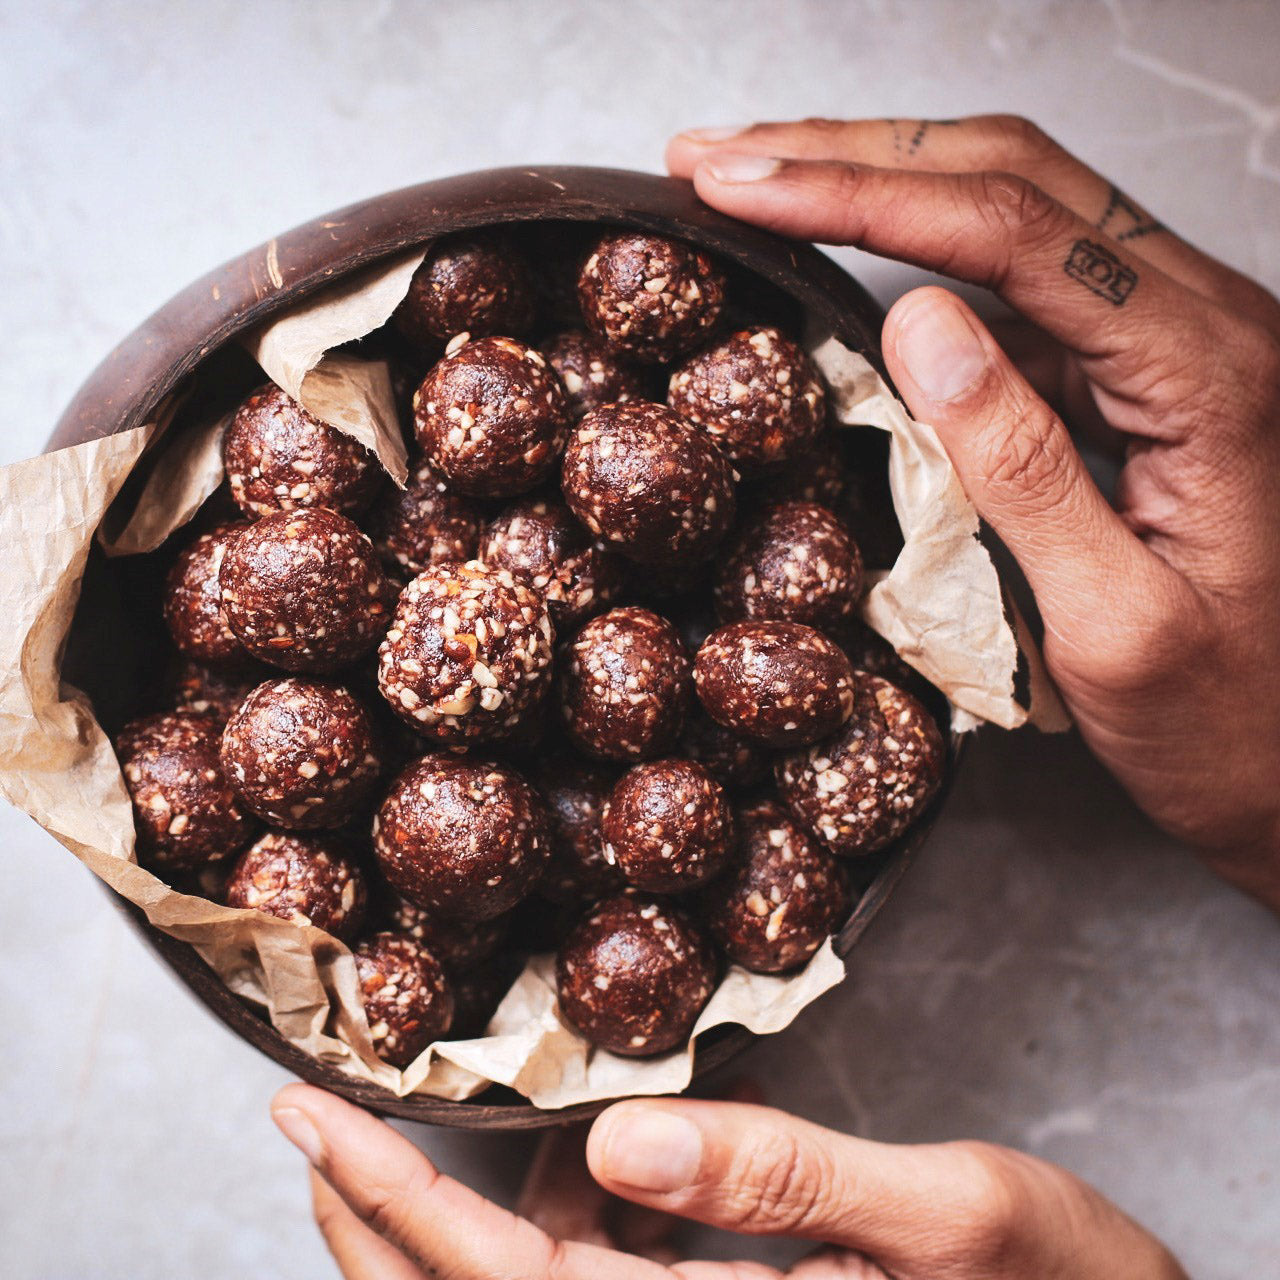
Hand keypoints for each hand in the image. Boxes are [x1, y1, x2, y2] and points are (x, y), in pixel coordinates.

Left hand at [272, 1083, 1186, 1277]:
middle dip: (374, 1221)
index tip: (311, 1125)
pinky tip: (555, 1166)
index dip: (395, 1206)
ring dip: (443, 1224)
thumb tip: (620, 1140)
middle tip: (310, 1122)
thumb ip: (788, 1182)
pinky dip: (539, 1227)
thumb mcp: (949, 1222)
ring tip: (393, 1128)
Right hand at [666, 116, 1279, 910]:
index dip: (858, 195)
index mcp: (1210, 373)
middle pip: (1011, 175)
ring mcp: (1172, 338)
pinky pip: (1023, 275)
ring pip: (1014, 205)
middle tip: (718, 159)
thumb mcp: (1116, 624)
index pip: (1013, 231)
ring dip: (879, 182)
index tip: (740, 185)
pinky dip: (921, 248)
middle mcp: (1204, 324)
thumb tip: (916, 323)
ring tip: (762, 184)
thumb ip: (1021, 469)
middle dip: (848, 154)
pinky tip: (852, 254)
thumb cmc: (1228, 720)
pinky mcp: (1137, 368)